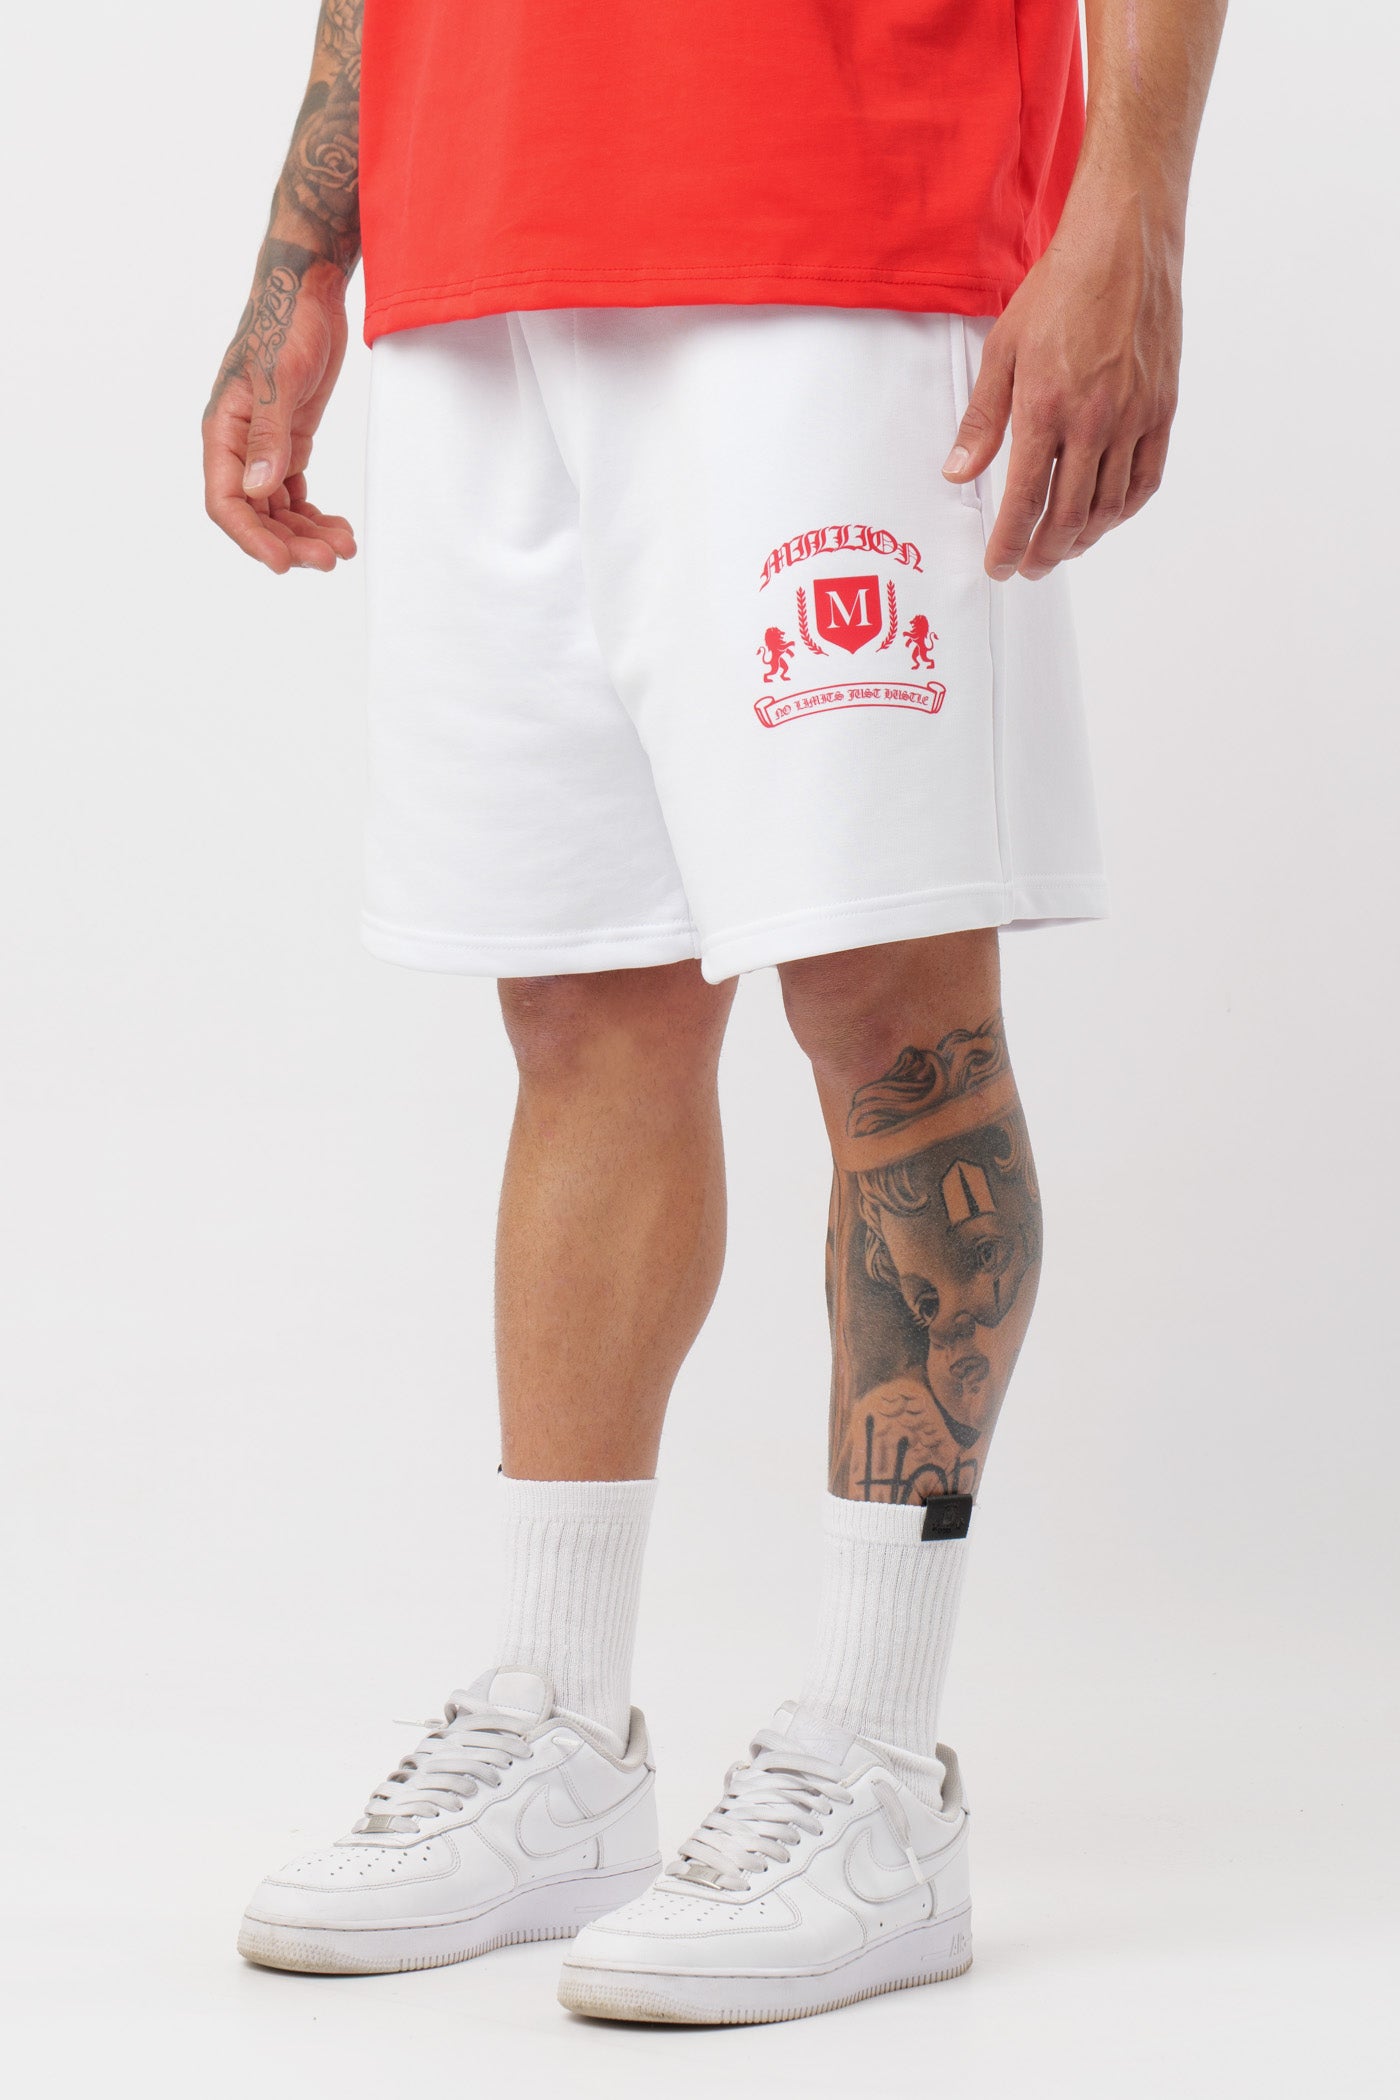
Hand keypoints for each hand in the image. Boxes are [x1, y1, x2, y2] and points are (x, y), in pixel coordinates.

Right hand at [202, 250, 356, 575]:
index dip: (251, 538)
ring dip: (307, 534)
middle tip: (332, 558)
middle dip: (290, 542)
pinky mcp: (290, 443)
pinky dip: (315, 515)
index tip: (282, 564)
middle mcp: (238, 446)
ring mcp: (264, 447)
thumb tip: (257, 490)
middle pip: (255, 515)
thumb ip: (268, 436)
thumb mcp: (279, 379)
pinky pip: (295, 495)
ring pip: (278, 511)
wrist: (308, 290)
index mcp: (222, 432)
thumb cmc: (286, 325)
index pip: (225, 502)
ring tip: (345, 547)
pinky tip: (339, 526)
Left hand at [943, 188, 1182, 580]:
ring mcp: (1133, 418)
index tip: (998, 567)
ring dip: (1082, 540)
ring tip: (1061, 549)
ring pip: (1108, 507)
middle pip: (1068, 518)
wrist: (1124, 244)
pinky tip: (1106, 518)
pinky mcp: (1161, 409)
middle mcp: (1093, 421)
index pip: (1023, 502)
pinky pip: (1145, 479)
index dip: (1009, 545)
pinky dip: (1123, 510)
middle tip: (1028, 567)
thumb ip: (982, 421)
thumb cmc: (1060, 289)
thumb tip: (957, 474)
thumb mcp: (1002, 350)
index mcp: (1045, 408)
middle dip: (1043, 554)